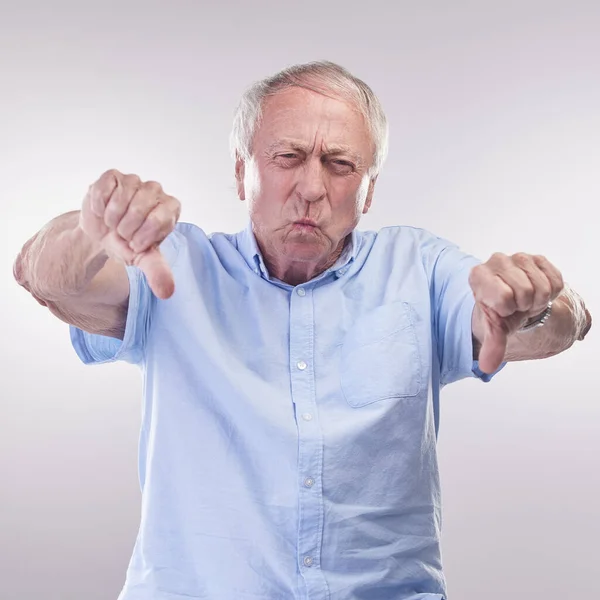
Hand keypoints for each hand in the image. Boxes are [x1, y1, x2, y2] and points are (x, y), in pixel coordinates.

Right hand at [79, 169, 180, 298]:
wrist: (102, 236)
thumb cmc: (128, 245)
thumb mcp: (143, 260)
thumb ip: (158, 272)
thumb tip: (167, 293)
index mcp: (170, 209)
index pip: (158, 220)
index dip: (141, 237)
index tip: (136, 243)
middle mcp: (156, 191)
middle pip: (140, 208)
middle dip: (125, 228)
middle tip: (123, 233)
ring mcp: (135, 181)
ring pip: (122, 197)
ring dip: (112, 218)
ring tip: (113, 223)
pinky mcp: (113, 176)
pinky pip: (104, 188)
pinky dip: (99, 205)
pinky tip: (102, 211)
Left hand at [469, 252, 564, 373]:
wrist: (513, 302)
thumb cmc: (500, 312)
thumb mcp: (494, 328)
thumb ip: (492, 345)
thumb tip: (487, 366)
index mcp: (478, 275)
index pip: (503, 298)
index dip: (508, 310)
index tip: (504, 310)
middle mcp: (496, 261)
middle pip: (524, 291)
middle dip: (525, 305)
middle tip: (518, 306)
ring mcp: (518, 257)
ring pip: (542, 286)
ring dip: (538, 300)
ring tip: (526, 300)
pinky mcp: (538, 258)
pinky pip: (556, 280)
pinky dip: (551, 292)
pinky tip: (537, 291)